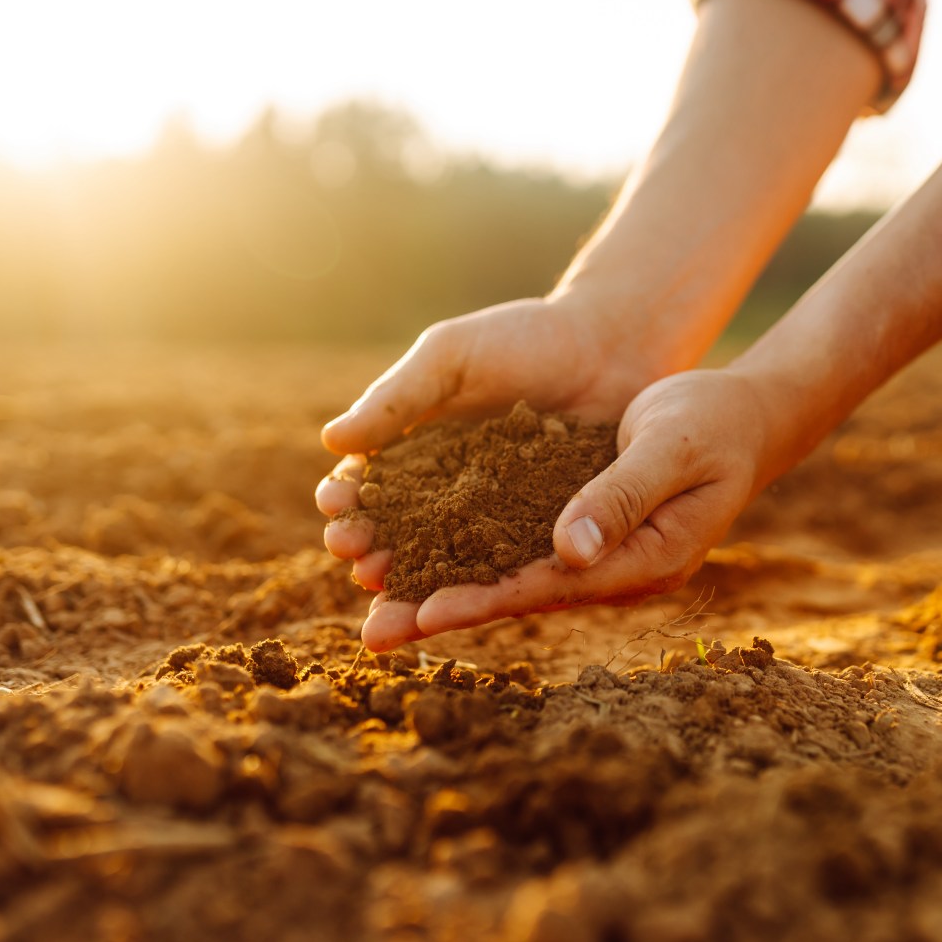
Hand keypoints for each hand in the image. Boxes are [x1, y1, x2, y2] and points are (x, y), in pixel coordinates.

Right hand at [315, 295, 669, 612]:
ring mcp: (493, 518)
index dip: (347, 500)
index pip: (368, 484)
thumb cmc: (523, 339)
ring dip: (412, 584)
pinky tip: (460, 602)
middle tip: (360, 565)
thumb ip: (397, 398)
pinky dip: (479, 588)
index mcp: (414, 449)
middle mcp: (447, 492)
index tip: (337, 509)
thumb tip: (331, 440)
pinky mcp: (540, 534)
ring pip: (443, 562)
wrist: (610, 347)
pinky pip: (505, 567)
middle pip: (397, 535)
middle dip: (370, 553)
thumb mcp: (452, 357)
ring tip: (391, 593)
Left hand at [350, 368, 772, 650]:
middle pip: (522, 595)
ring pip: (515, 576)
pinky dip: (472, 552)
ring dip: (449, 588)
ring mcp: (605, 554)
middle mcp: (621, 570)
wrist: (748, 414)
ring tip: (377, 606)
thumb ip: (620, 494)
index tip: (423, 612)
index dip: (485, 598)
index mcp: (649, 560)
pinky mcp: (589, 528)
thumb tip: (567, 549)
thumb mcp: (671, 445)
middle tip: (374, 634)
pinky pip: (522, 547)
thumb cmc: (717, 421)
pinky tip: (422, 553)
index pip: (553, 586)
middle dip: (448, 610)